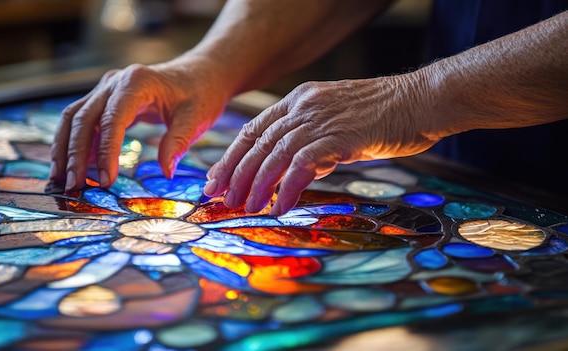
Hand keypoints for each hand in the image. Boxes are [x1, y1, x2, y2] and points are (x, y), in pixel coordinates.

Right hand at [49, 61, 228, 190]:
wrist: (201, 74)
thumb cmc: (200, 94)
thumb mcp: (196, 118)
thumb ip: (178, 143)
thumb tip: (165, 172)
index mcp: (136, 83)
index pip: (112, 120)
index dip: (106, 152)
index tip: (106, 181)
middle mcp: (115, 82)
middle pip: (83, 118)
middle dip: (75, 154)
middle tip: (74, 186)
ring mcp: (107, 89)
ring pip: (74, 118)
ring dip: (65, 149)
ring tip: (61, 180)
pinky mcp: (105, 99)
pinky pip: (81, 120)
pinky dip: (74, 143)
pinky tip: (73, 168)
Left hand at [204, 73, 439, 214]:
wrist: (421, 101)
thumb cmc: (383, 115)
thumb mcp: (336, 122)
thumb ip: (311, 141)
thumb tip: (293, 171)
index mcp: (299, 99)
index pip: (254, 130)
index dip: (232, 157)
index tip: (217, 180)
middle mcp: (303, 106)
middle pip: (257, 143)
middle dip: (235, 174)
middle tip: (220, 199)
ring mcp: (320, 120)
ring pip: (274, 155)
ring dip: (256, 185)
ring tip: (246, 209)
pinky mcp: (338, 136)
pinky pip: (302, 165)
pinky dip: (287, 188)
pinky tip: (280, 207)